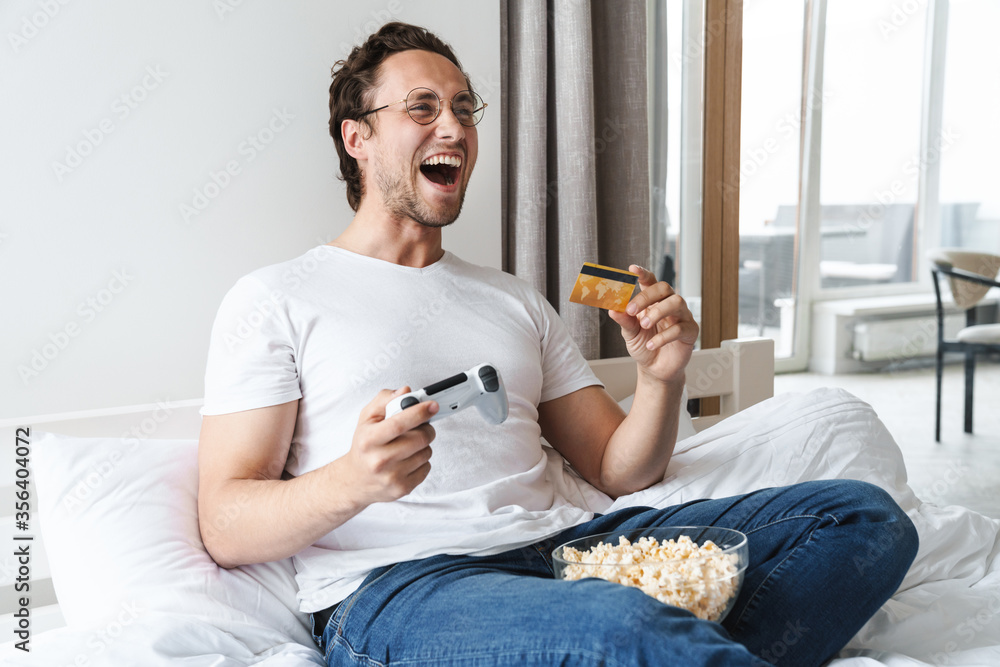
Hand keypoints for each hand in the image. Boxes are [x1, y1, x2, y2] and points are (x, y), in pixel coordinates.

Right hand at [341, 387, 437, 506]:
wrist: (355, 480)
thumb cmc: (364, 446)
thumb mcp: (366, 418)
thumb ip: (385, 400)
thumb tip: (406, 391)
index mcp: (368, 439)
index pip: (399, 424)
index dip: (419, 413)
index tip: (432, 405)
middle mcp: (379, 460)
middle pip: (419, 439)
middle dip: (427, 428)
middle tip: (422, 426)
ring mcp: (391, 477)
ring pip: (426, 453)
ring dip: (424, 445)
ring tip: (410, 444)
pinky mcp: (402, 488)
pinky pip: (427, 468)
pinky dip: (423, 461)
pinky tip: (409, 459)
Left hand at [607, 265, 698, 383]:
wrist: (654, 369)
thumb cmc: (644, 346)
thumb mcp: (630, 333)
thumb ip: (624, 320)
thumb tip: (612, 308)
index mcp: (653, 301)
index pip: (650, 281)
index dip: (643, 273)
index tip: (632, 270)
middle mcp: (669, 305)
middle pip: (664, 288)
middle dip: (647, 296)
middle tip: (632, 310)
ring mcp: (682, 317)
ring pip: (676, 302)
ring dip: (657, 312)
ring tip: (644, 326)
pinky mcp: (690, 332)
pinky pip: (680, 328)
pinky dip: (663, 337)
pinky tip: (651, 345)